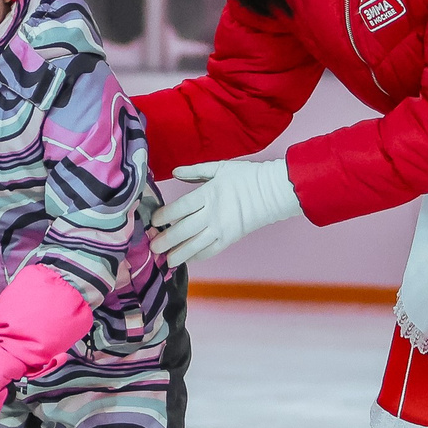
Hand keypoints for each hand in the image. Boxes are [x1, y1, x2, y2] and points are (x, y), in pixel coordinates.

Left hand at [150, 158, 301, 264]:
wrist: (274, 191)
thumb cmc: (248, 177)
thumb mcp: (220, 168)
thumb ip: (195, 171)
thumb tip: (174, 172)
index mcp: (209, 194)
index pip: (181, 207)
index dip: (165, 216)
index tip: (153, 222)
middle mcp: (213, 213)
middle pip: (184, 229)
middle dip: (166, 239)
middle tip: (152, 247)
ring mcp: (222, 228)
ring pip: (196, 245)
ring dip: (179, 253)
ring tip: (166, 260)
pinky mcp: (231, 238)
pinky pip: (211, 250)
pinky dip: (198, 256)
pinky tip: (187, 260)